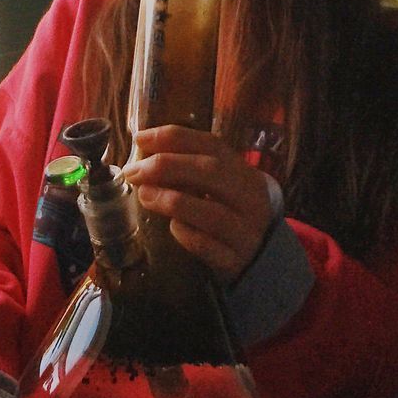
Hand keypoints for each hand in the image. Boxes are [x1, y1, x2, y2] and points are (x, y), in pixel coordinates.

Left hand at [123, 125, 272, 283]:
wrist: (263, 260)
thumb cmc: (231, 215)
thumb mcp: (221, 188)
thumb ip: (192, 171)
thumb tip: (144, 157)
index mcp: (244, 173)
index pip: (211, 145)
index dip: (174, 138)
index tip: (140, 138)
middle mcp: (250, 199)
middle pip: (212, 172)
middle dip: (167, 166)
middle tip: (134, 171)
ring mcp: (246, 231)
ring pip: (211, 212)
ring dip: (172, 200)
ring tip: (144, 195)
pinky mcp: (235, 260)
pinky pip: (207, 245)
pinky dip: (185, 234)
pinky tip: (172, 227)